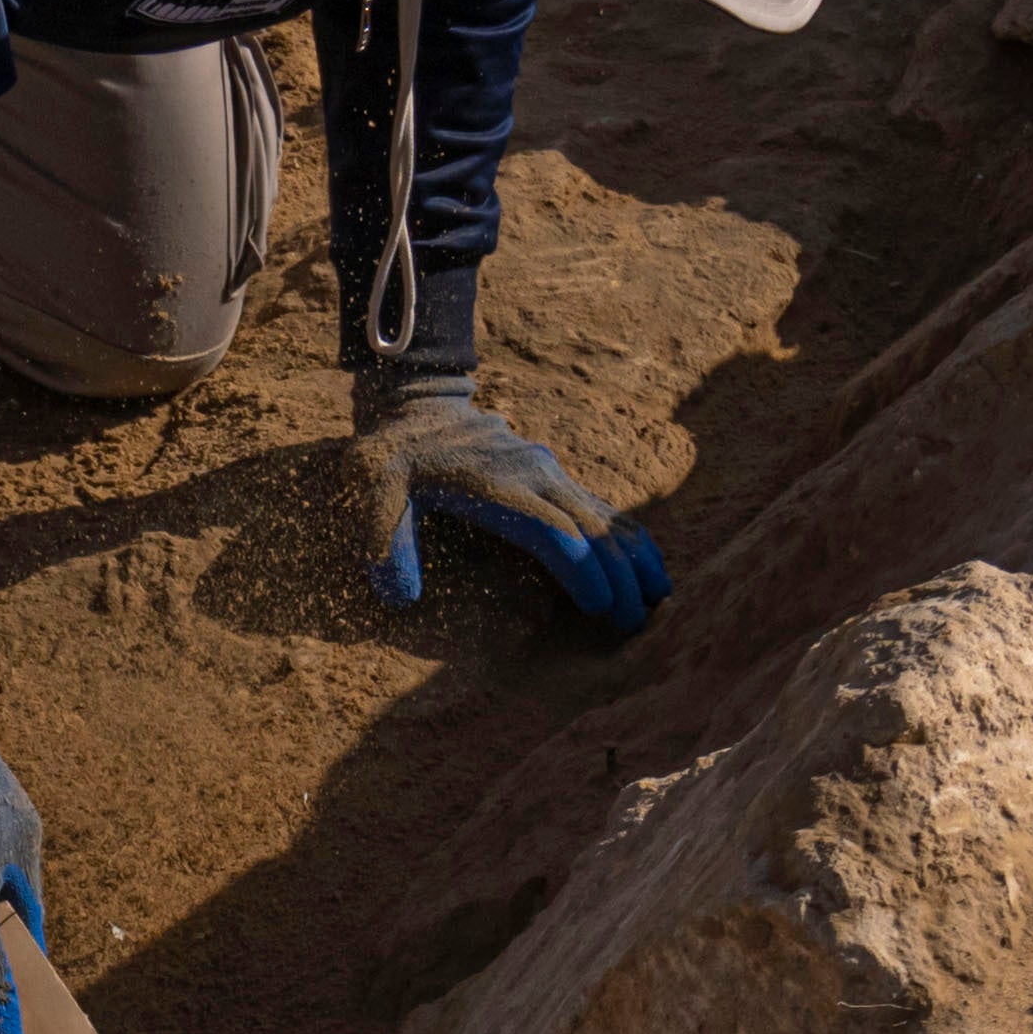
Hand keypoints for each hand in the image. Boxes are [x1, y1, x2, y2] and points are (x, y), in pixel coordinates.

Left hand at [358, 381, 670, 632]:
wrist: (415, 407)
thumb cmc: (391, 461)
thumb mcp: (372, 495)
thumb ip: (384, 544)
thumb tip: (399, 596)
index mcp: (495, 486)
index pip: (552, 532)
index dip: (580, 571)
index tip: (600, 609)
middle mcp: (533, 475)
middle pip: (591, 529)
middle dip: (620, 578)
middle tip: (638, 626)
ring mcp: (549, 473)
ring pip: (606, 517)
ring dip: (636, 559)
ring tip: (660, 601)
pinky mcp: (555, 478)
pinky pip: (602, 510)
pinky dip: (628, 541)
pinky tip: (648, 570)